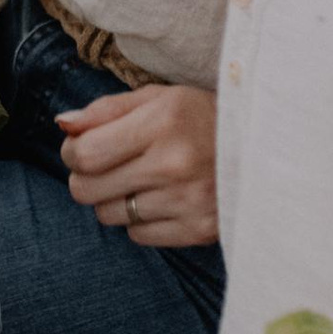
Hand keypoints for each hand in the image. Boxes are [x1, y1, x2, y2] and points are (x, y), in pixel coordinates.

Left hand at [55, 82, 218, 243]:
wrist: (269, 148)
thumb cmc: (203, 118)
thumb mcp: (160, 98)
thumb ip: (106, 110)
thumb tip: (63, 125)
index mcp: (163, 122)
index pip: (83, 153)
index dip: (72, 152)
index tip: (84, 147)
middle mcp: (175, 163)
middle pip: (86, 189)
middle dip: (87, 177)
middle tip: (108, 166)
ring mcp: (188, 200)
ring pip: (108, 215)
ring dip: (114, 199)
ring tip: (141, 181)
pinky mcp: (199, 229)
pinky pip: (137, 235)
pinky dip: (141, 220)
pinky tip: (162, 199)